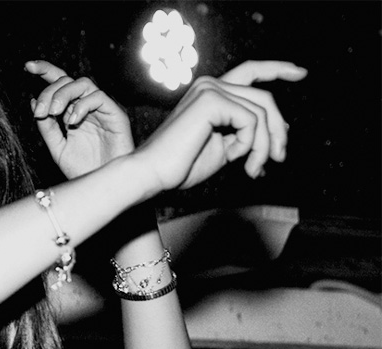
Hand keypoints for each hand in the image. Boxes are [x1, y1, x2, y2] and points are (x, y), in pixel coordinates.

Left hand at [26, 60, 134, 178]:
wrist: (104, 186)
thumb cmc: (84, 170)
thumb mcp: (57, 148)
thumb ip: (46, 127)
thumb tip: (33, 102)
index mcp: (72, 111)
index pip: (60, 83)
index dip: (46, 70)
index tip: (28, 66)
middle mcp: (87, 106)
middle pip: (68, 81)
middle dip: (49, 91)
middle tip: (40, 112)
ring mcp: (102, 109)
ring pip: (83, 83)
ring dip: (63, 94)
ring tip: (53, 113)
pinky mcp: (116, 114)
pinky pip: (98, 98)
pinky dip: (81, 106)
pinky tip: (71, 122)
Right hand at [135, 60, 306, 190]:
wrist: (153, 174)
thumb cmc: (181, 166)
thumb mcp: (223, 149)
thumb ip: (246, 137)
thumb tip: (279, 137)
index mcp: (210, 92)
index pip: (251, 72)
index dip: (277, 69)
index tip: (300, 74)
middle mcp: (210, 84)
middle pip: (264, 97)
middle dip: (278, 129)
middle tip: (280, 158)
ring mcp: (210, 89)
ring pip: (261, 111)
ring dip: (264, 145)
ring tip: (254, 169)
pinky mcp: (211, 100)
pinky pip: (250, 120)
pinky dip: (249, 144)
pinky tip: (235, 158)